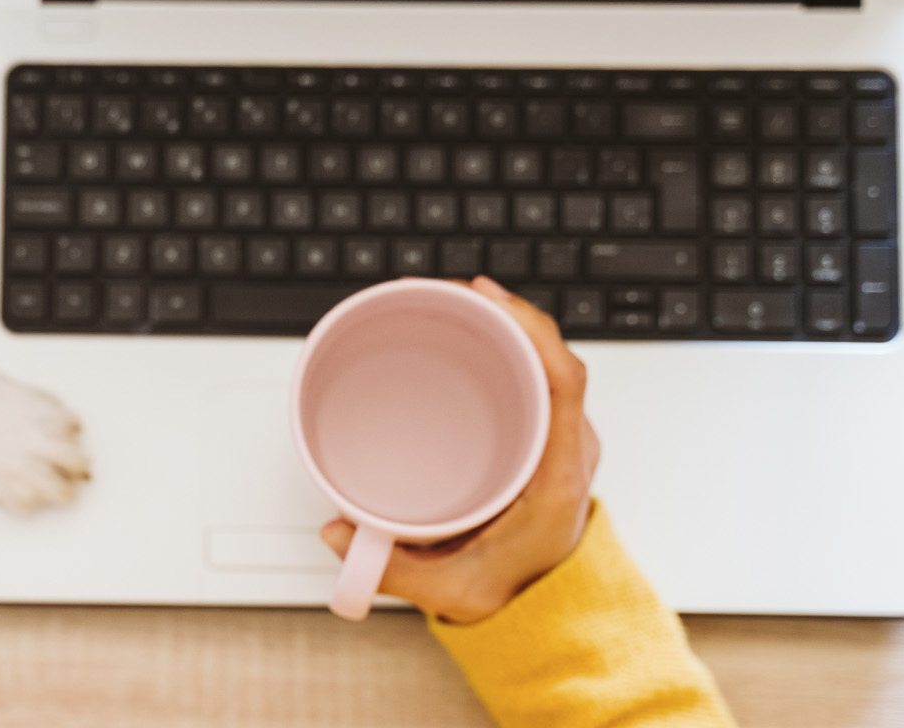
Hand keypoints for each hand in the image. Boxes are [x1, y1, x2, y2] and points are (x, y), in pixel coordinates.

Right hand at [321, 277, 600, 624]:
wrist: (550, 611)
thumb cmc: (512, 594)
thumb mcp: (452, 591)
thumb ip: (391, 569)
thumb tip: (337, 533)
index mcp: (556, 476)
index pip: (563, 384)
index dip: (532, 331)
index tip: (490, 299)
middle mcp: (566, 448)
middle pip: (550, 358)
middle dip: (503, 313)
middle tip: (450, 292)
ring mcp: (560, 440)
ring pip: (543, 363)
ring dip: (503, 327)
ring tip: (454, 304)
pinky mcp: (545, 439)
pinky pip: (535, 379)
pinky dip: (504, 350)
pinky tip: (467, 337)